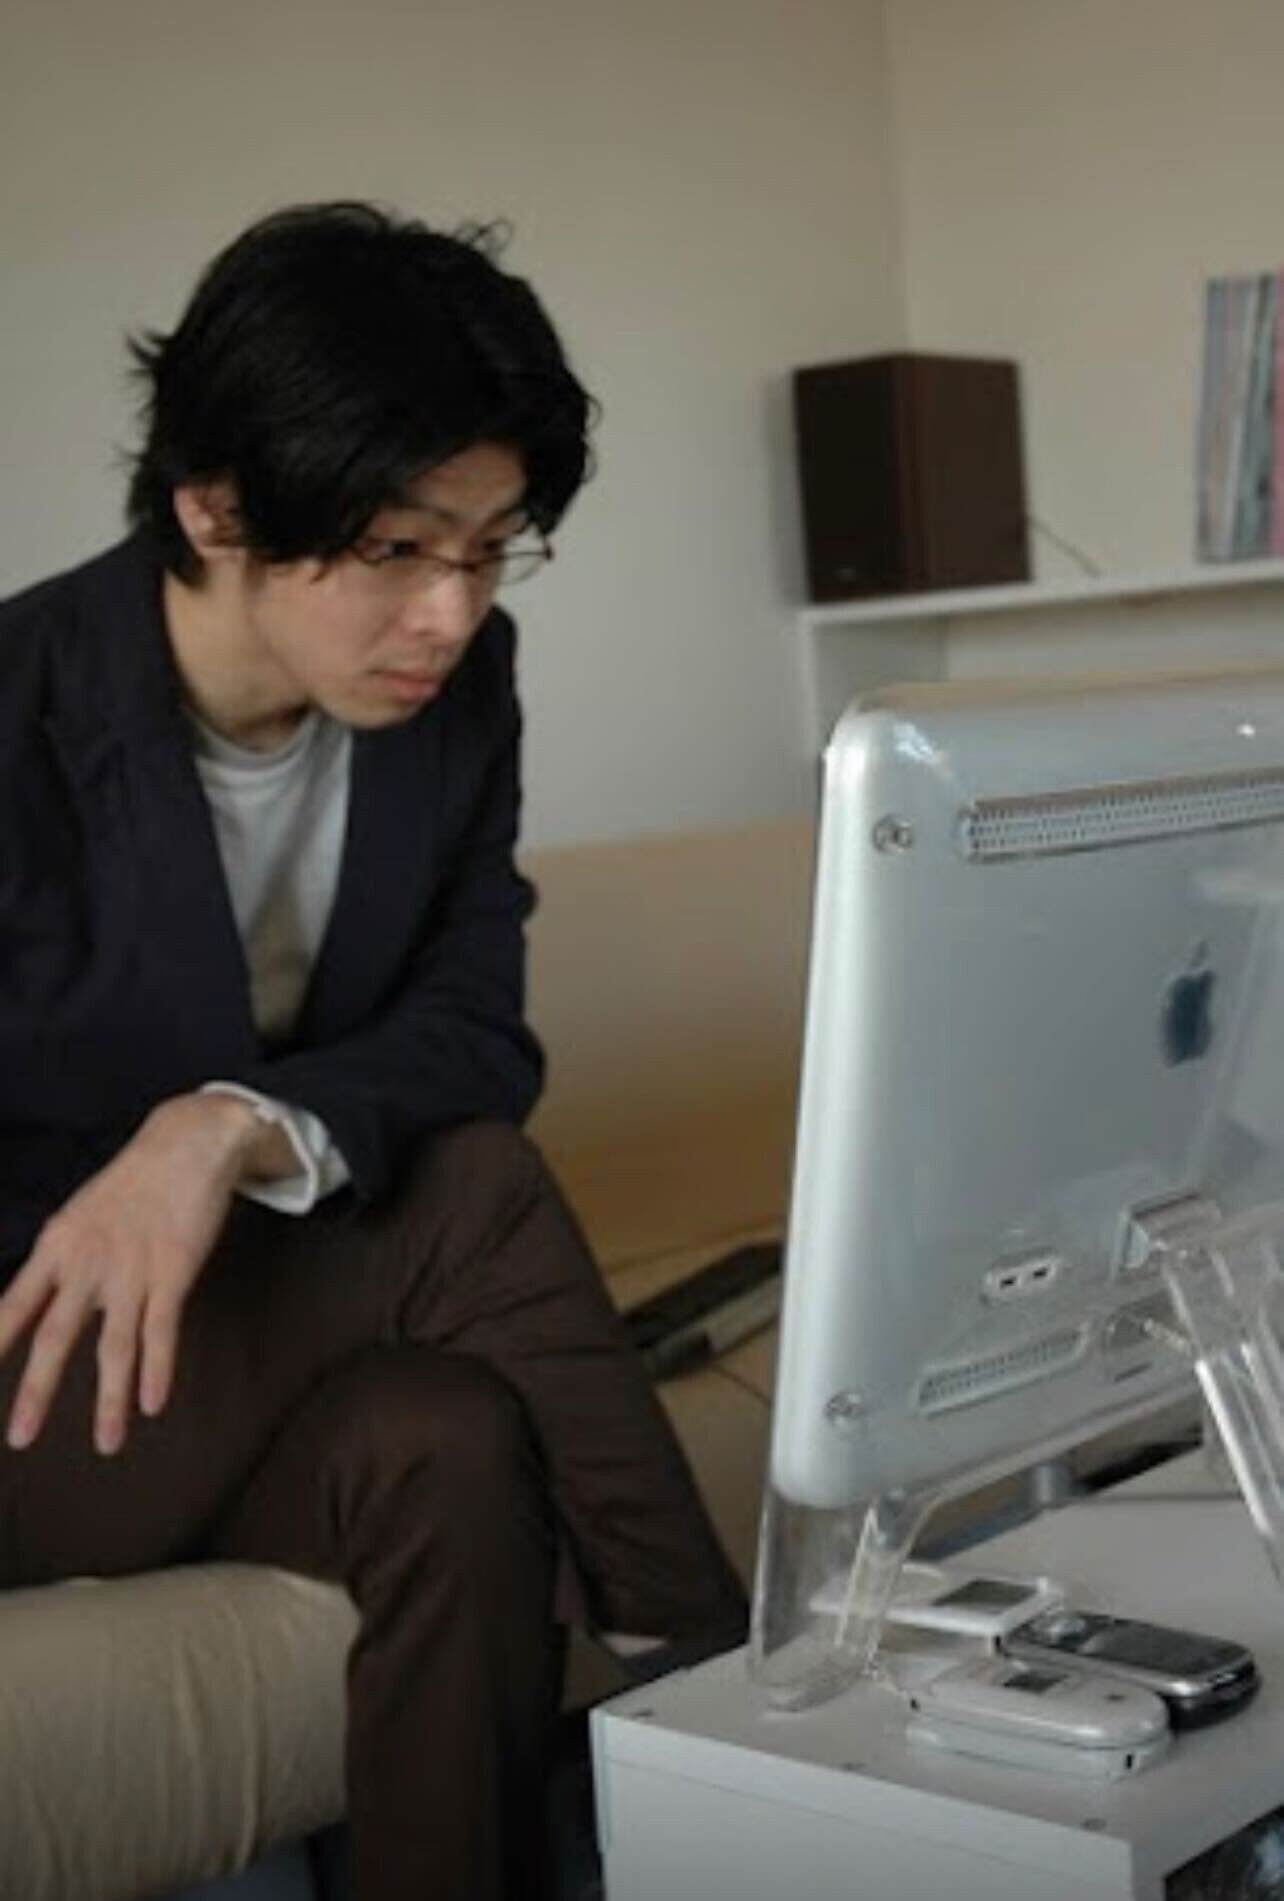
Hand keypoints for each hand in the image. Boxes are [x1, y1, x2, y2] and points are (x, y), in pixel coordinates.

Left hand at [0, 1092, 264, 1455]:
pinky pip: (161, 1331)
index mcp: (57, 1246)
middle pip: (55, 1337)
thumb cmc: (133, 1183)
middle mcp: (87, 1263)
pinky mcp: (173, 1273)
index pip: (13, 1305)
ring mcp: (131, 1271)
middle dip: (36, 1391)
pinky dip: (157, 1370)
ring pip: (115, 1347)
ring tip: (106, 1444)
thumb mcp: (80, 1215)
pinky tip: (154, 1403)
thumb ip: (63, 1261)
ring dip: (109, 1401)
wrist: (186, 1145)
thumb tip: (43, 1302)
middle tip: (20, 1438)